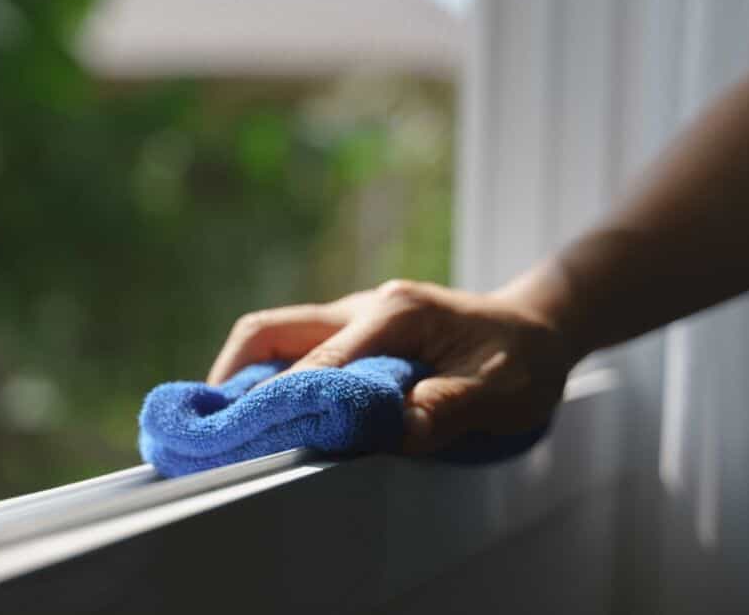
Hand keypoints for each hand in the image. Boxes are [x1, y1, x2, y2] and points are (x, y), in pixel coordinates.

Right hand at [206, 280, 581, 453]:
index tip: (251, 441)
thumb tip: (398, 432)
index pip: (319, 360)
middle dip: (230, 377)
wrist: (538, 327)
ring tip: (223, 427)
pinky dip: (268, 381)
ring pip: (275, 338)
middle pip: (270, 331)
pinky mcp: (351, 335)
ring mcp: (352, 319)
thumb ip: (448, 407)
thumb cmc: (522, 358)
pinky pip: (294, 351)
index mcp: (394, 313)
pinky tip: (262, 416)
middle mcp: (361, 308)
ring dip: (244, 379)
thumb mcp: (500, 388)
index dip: (283, 402)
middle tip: (210, 428)